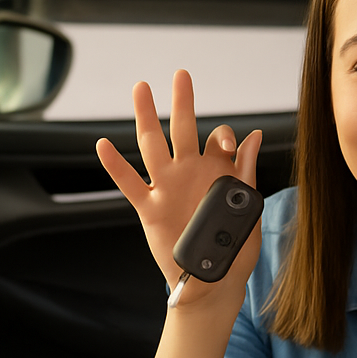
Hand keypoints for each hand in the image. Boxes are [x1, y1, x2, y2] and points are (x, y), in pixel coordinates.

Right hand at [96, 70, 262, 307]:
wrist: (213, 282)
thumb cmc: (234, 248)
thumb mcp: (247, 208)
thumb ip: (245, 171)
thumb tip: (255, 134)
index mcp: (216, 173)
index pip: (217, 141)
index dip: (224, 138)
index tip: (227, 146)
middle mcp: (189, 174)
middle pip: (183, 130)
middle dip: (183, 103)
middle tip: (181, 75)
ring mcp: (167, 189)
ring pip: (152, 147)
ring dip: (146, 118)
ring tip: (141, 89)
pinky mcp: (149, 209)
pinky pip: (129, 184)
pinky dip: (115, 166)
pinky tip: (102, 145)